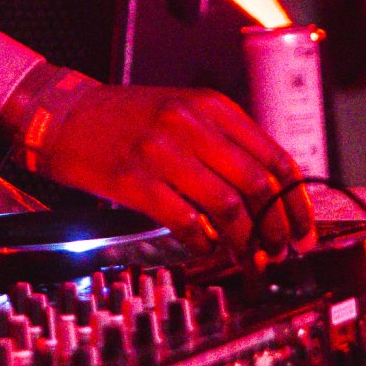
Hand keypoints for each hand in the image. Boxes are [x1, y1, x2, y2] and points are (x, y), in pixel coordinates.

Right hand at [38, 84, 315, 270]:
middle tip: (278, 253)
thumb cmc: (125, 119)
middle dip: (276, 228)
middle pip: (258, 185)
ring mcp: (161, 150)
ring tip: (248, 260)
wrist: (62, 113)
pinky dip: (203, 242)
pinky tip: (204, 248)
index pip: (274, 157)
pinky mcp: (134, 178)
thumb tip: (270, 195)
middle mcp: (190, 123)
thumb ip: (223, 143)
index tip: (303, 231)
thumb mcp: (182, 113)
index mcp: (210, 105)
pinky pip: (186, 221)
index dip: (297, 202)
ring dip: (245, 243)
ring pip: (228, 207)